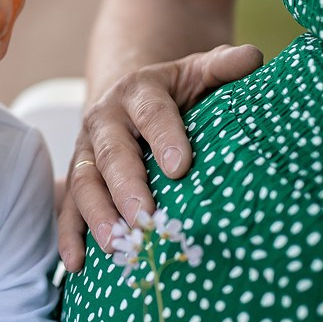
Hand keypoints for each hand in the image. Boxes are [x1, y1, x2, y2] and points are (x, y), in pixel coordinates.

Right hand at [58, 44, 262, 271]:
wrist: (130, 96)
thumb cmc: (175, 92)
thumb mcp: (198, 71)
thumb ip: (223, 66)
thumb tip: (254, 57)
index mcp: (138, 91)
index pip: (151, 113)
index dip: (164, 137)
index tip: (180, 167)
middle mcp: (104, 120)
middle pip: (112, 154)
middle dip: (127, 187)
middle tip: (145, 216)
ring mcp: (86, 152)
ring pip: (84, 184)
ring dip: (97, 216)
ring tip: (116, 245)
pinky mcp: (77, 180)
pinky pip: (68, 208)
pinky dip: (69, 236)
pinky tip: (77, 264)